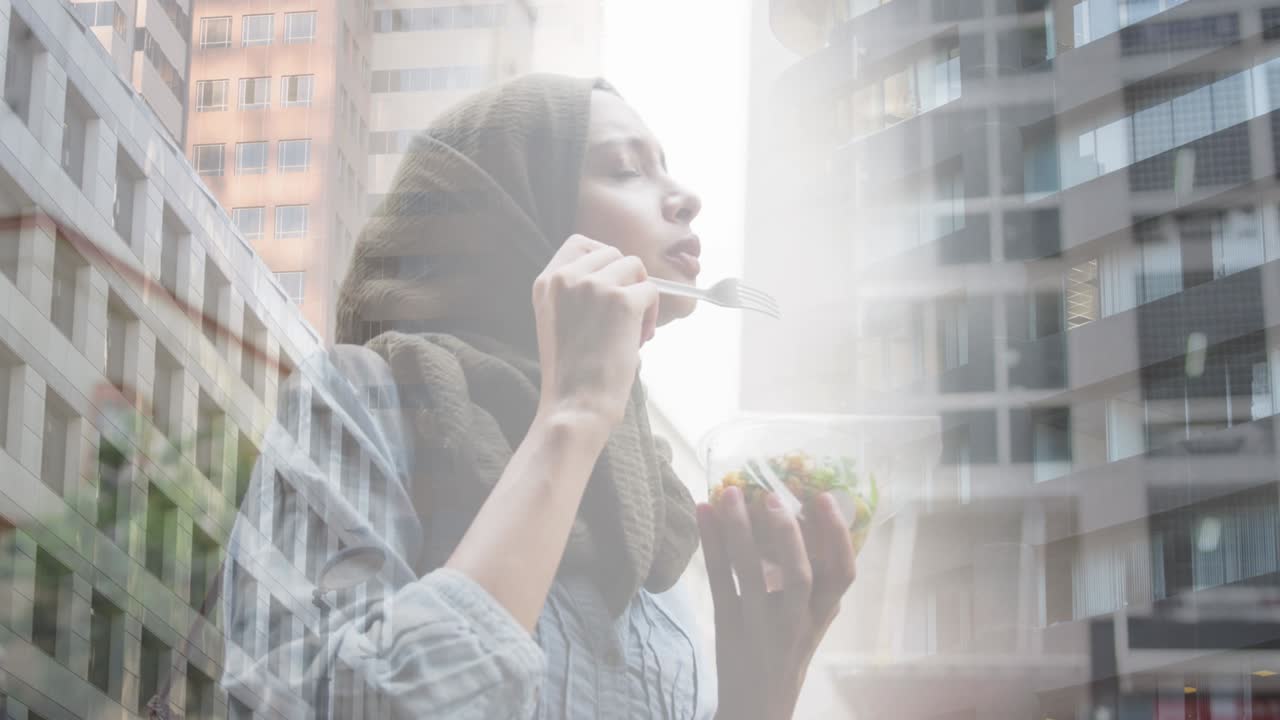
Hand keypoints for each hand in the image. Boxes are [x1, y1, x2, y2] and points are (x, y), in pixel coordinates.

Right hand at [532, 234, 658, 428]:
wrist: (575, 404)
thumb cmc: (572, 373)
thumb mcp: (558, 320)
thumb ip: (576, 292)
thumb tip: (618, 275)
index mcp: (546, 281)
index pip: (580, 242)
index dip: (604, 259)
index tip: (612, 284)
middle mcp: (566, 277)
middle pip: (613, 252)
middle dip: (626, 280)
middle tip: (626, 316)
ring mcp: (593, 286)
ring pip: (635, 267)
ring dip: (641, 295)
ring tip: (634, 329)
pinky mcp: (621, 301)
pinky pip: (652, 290)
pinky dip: (653, 313)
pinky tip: (640, 338)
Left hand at [698, 487, 857, 719]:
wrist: (757, 708)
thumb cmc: (786, 656)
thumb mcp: (812, 625)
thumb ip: (819, 589)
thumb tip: (821, 532)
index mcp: (821, 615)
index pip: (843, 575)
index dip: (837, 535)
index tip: (823, 497)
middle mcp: (795, 622)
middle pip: (801, 575)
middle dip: (788, 534)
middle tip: (771, 497)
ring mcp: (759, 626)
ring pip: (752, 575)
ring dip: (739, 530)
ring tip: (728, 494)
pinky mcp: (727, 627)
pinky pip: (719, 581)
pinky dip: (710, 544)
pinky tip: (703, 513)